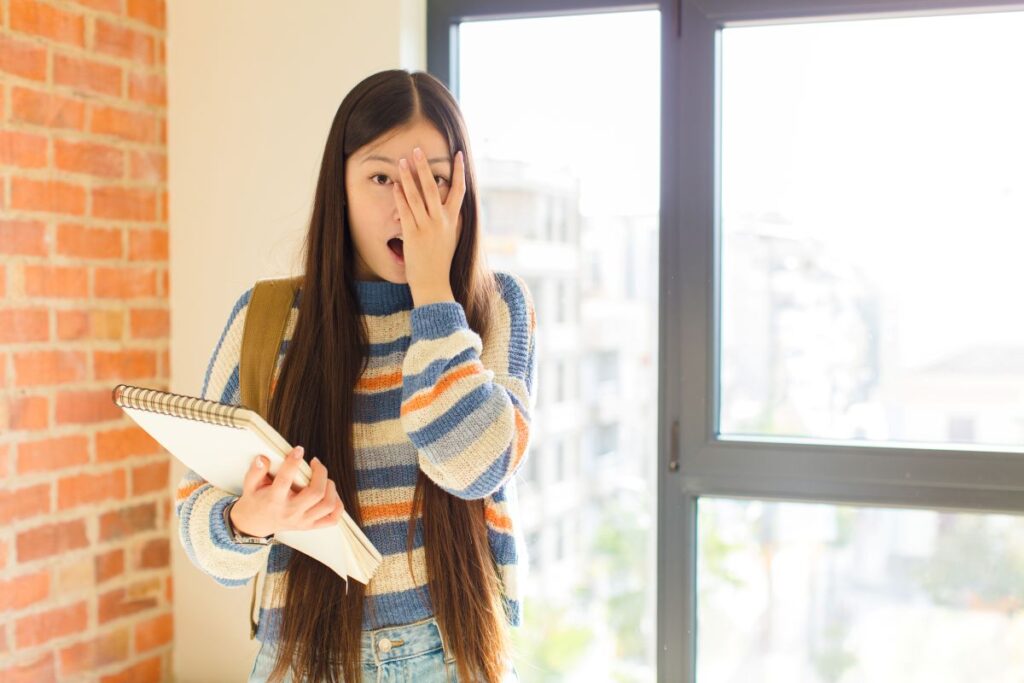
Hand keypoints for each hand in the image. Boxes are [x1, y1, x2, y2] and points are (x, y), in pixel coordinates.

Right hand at [229, 446, 344, 537]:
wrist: (254, 525)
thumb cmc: (255, 501)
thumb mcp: (250, 485)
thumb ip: (256, 471)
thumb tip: (263, 458)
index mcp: (274, 500)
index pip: (285, 480)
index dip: (293, 462)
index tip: (299, 449)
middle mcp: (290, 512)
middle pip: (316, 493)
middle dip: (321, 473)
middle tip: (315, 463)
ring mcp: (302, 521)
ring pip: (327, 505)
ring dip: (331, 488)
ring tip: (324, 479)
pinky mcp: (309, 526)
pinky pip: (332, 519)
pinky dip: (338, 506)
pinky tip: (331, 494)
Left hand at [392, 147, 465, 303]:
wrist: (434, 284)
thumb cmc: (441, 262)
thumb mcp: (452, 238)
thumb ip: (452, 220)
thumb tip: (454, 205)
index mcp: (453, 221)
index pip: (459, 190)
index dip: (459, 172)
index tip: (457, 154)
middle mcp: (441, 222)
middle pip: (434, 188)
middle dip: (425, 167)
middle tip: (417, 150)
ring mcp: (427, 228)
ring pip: (417, 197)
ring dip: (408, 177)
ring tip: (401, 161)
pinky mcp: (412, 235)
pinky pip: (405, 211)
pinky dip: (400, 196)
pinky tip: (396, 185)